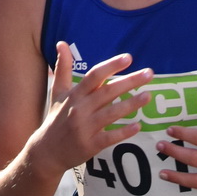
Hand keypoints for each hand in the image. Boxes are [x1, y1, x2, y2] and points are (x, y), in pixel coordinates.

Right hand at [32, 41, 152, 175]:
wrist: (47, 152)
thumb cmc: (56, 119)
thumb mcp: (57, 93)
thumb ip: (62, 68)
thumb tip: (62, 43)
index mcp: (75, 95)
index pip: (95, 75)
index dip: (111, 66)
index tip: (129, 58)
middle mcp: (80, 109)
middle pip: (108, 92)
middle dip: (130, 81)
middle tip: (150, 73)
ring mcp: (85, 128)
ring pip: (111, 113)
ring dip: (131, 104)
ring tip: (148, 96)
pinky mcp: (90, 145)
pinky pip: (110, 137)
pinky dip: (124, 132)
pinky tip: (138, 126)